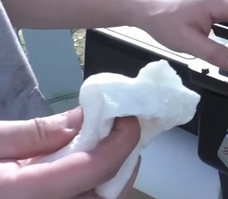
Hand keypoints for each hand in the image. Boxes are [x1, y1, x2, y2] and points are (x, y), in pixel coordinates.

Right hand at [0, 108, 140, 198]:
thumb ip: (36, 134)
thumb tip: (86, 117)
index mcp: (19, 195)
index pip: (93, 169)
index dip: (121, 140)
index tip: (129, 116)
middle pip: (104, 198)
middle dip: (121, 165)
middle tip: (121, 134)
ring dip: (109, 181)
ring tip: (103, 151)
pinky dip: (90, 193)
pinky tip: (83, 172)